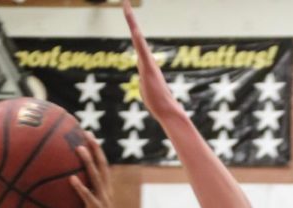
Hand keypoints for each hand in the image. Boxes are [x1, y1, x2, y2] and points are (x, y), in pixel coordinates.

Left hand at [70, 134, 119, 207]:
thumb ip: (83, 198)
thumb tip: (69, 190)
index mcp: (106, 191)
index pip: (103, 166)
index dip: (97, 150)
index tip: (88, 136)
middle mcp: (106, 192)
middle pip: (103, 165)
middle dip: (95, 148)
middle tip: (86, 133)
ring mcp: (102, 201)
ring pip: (96, 177)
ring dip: (88, 162)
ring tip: (79, 149)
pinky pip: (87, 197)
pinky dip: (80, 187)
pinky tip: (71, 179)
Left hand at [124, 0, 180, 121]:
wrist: (168, 112)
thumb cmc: (159, 105)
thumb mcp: (147, 92)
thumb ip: (144, 83)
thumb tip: (143, 79)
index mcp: (146, 64)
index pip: (137, 44)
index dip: (132, 29)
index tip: (127, 14)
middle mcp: (147, 60)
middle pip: (136, 36)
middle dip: (130, 19)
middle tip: (124, 2)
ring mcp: (148, 64)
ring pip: (138, 40)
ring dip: (131, 23)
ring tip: (126, 6)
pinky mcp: (149, 69)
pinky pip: (142, 51)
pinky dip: (138, 40)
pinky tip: (134, 30)